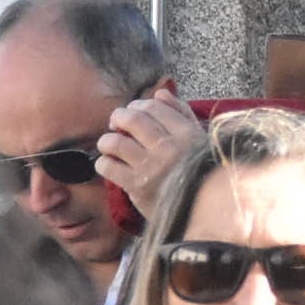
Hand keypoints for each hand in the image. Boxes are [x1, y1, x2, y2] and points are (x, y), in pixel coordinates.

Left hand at [94, 90, 195, 224]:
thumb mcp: (198, 140)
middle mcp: (169, 147)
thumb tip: (160, 92)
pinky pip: (107, 166)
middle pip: (132, 118)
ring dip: (106, 141)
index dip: (138, 104)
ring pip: (115, 141)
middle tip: (116, 124)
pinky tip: (110, 165)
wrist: (200, 211)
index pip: (154, 106)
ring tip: (110, 146)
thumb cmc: (197, 170)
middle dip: (118, 117)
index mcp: (187, 133)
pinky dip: (103, 163)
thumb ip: (182, 114)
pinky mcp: (137, 186)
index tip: (134, 112)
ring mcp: (152, 167)